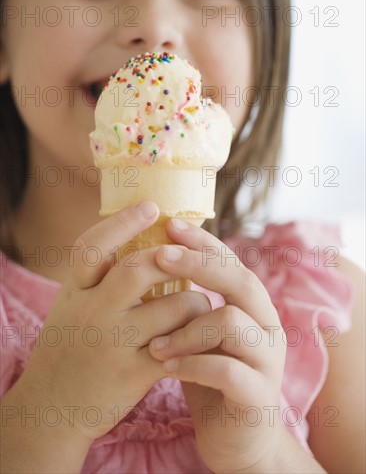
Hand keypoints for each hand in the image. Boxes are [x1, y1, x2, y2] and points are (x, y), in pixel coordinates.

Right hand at [15, 203, 210, 442]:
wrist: (52, 409)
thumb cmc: (70, 347)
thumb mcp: (73, 305)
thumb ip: (100, 277)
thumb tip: (143, 241)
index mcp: (76, 291)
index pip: (93, 247)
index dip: (124, 222)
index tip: (152, 207)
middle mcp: (93, 312)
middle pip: (140, 269)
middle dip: (173, 258)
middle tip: (192, 256)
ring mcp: (114, 343)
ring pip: (173, 307)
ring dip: (196, 300)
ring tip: (198, 303)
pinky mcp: (134, 373)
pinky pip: (180, 344)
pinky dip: (195, 334)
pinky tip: (198, 334)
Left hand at [149, 219, 286, 472]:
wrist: (238, 439)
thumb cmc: (211, 377)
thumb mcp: (200, 333)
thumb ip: (188, 303)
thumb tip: (150, 262)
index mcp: (251, 307)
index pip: (232, 261)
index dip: (203, 241)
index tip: (171, 224)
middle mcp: (266, 325)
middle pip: (241, 281)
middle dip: (200, 264)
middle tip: (161, 256)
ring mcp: (267, 359)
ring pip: (232, 322)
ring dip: (186, 328)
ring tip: (154, 343)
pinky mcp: (258, 394)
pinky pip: (226, 370)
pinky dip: (192, 365)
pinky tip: (165, 368)